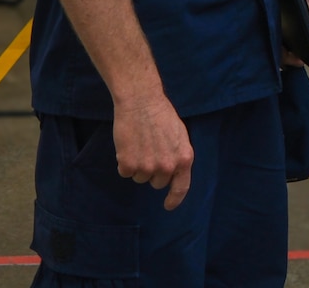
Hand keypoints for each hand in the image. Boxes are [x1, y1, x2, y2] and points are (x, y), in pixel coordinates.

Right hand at [113, 94, 193, 210]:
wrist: (142, 103)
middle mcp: (167, 167)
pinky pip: (125, 172)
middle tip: (151, 150)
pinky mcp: (128, 165)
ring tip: (141, 144)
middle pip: (157, 183)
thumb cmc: (162, 116)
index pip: (181, 187)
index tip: (168, 206)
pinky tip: (129, 145)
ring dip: (138, 166)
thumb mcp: (180, 136)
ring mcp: (147, 168)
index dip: (174, 199)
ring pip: (140, 178)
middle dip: (153, 171)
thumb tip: (173, 173)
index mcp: (184, 158)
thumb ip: (178, 156)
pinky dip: (124, 162)